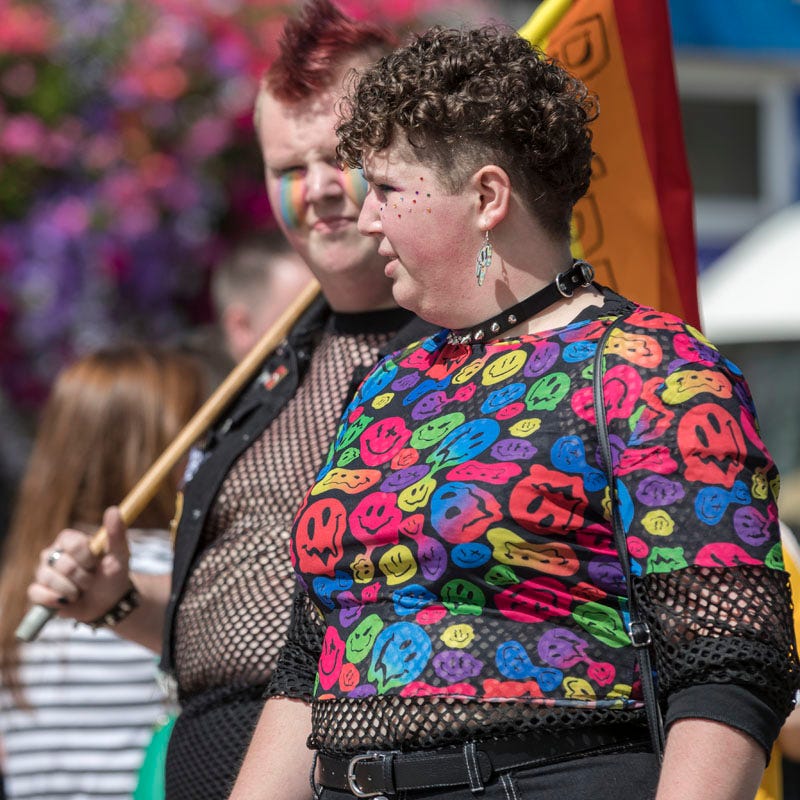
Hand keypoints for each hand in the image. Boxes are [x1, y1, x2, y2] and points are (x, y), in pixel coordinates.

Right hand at [27, 506, 131, 622]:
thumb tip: (113, 510)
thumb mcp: (120, 555)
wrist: (108, 602)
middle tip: (91, 579)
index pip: (72, 543)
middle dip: (83, 577)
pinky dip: (55, 600)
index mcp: (70, 539)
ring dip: (72, 590)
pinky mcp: (38, 591)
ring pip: (48, 579)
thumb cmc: (113, 575)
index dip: (86, 557)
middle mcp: (53, 553)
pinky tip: (67, 600)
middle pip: (63, 565)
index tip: (96, 563)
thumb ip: (116, 533)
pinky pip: (37, 593)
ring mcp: (43, 572)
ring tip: (81, 590)